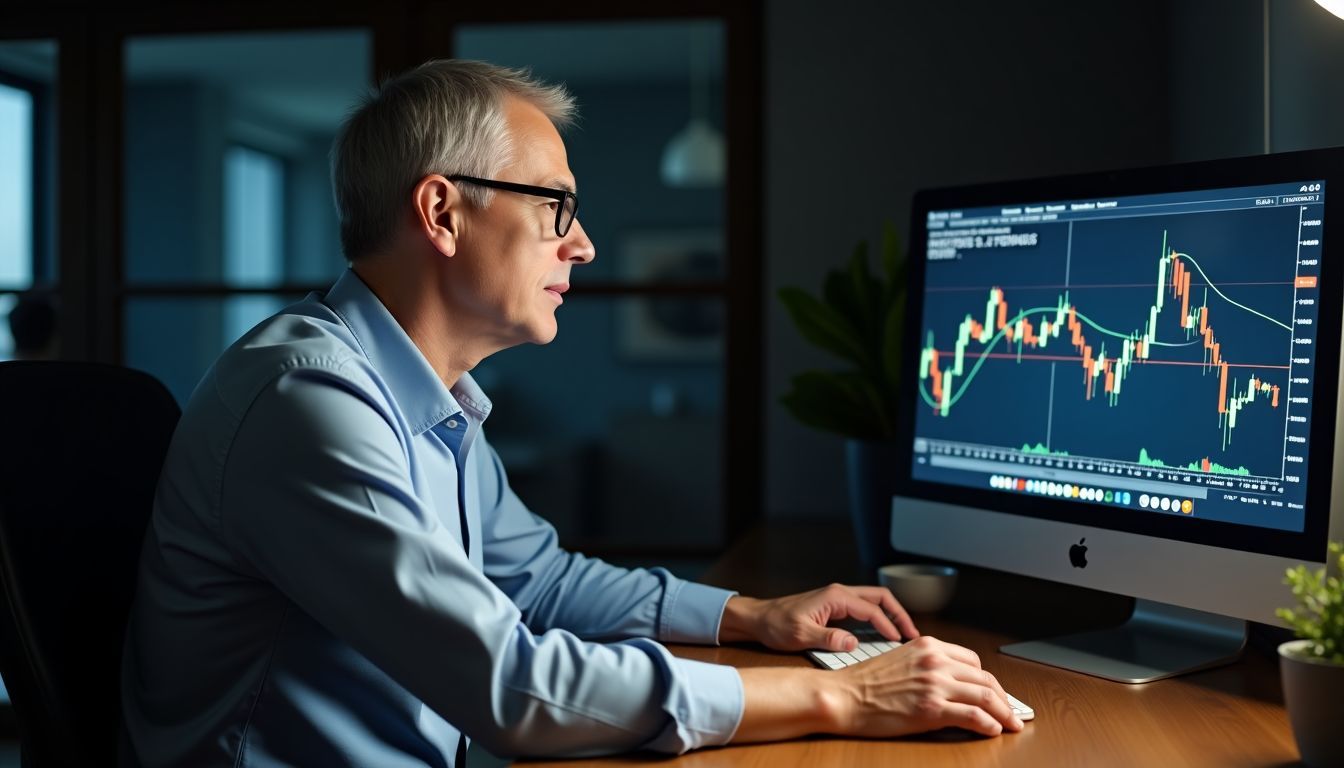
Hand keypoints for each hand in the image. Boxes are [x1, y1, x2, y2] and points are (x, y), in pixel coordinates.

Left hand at [719, 583, 918, 651]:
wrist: (759, 619)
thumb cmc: (776, 624)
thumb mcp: (801, 634)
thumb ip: (828, 638)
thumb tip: (853, 643)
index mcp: (835, 596)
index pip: (872, 609)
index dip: (889, 625)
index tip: (900, 641)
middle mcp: (840, 593)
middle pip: (880, 598)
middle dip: (898, 614)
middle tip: (913, 633)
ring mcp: (838, 599)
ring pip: (873, 602)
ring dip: (890, 615)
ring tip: (903, 635)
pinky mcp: (834, 608)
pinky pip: (864, 610)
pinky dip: (878, 619)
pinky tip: (883, 635)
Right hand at [831, 635, 1023, 737]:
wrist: (843, 696)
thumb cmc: (864, 682)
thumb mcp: (900, 660)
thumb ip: (927, 666)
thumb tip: (950, 684)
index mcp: (928, 646)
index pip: (972, 661)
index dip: (987, 680)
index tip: (994, 692)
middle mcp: (935, 661)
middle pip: (985, 678)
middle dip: (1003, 698)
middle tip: (1011, 712)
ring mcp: (935, 684)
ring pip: (985, 696)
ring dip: (1003, 713)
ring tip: (1010, 724)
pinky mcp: (932, 709)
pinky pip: (973, 716)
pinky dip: (989, 724)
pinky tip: (993, 730)